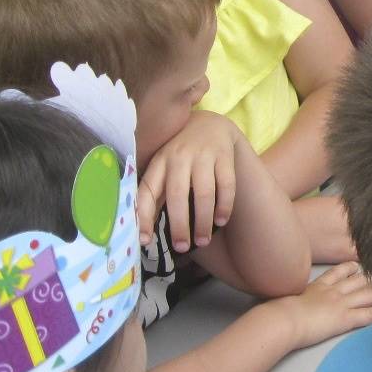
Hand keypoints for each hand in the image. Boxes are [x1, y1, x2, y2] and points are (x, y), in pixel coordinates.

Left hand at [136, 110, 239, 250]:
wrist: (208, 124)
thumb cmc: (180, 155)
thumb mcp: (163, 169)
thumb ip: (154, 196)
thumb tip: (144, 233)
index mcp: (158, 162)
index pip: (147, 191)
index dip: (144, 216)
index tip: (145, 241)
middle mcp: (179, 156)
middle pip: (177, 195)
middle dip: (179, 225)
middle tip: (182, 247)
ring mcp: (203, 154)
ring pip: (204, 192)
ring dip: (203, 220)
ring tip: (202, 240)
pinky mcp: (224, 155)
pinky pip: (227, 184)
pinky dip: (224, 205)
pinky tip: (221, 221)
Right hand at [278, 261, 371, 350]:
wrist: (282, 319)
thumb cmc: (277, 312)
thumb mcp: (283, 299)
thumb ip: (290, 296)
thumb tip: (283, 302)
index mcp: (319, 286)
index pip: (339, 272)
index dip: (351, 267)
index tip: (360, 263)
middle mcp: (334, 291)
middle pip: (360, 281)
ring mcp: (341, 303)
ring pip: (369, 295)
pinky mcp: (345, 318)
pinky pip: (369, 315)